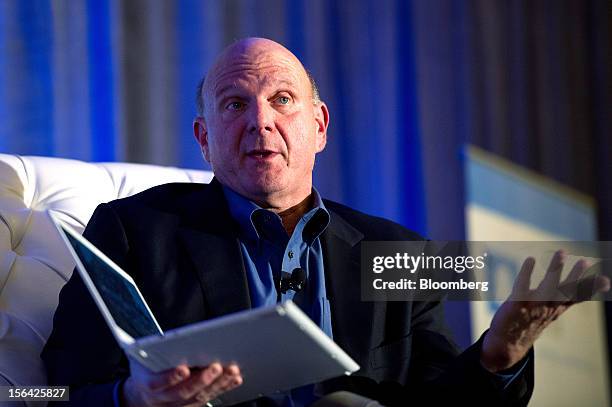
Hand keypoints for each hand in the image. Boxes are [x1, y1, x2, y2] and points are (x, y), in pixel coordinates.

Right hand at [122, 356, 242, 406]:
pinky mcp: (192, 404)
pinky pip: (209, 397)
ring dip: (218, 383)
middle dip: (201, 379)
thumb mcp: (141, 356)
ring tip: (231, 370)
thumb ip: (152, 349)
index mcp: (148, 382)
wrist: (141, 395)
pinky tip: (234, 378)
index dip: (171, 377)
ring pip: (199, 396)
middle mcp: (163, 397)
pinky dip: (223, 388)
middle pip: (183, 391)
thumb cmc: (145, 369)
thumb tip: (166, 337)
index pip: (158, 383)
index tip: (183, 369)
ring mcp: (179, 403)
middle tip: (216, 367)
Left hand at [480, 250, 609, 372]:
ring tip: (562, 253)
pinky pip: (522, 286)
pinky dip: (527, 272)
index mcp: (558, 307)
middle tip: (585, 261)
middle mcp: (548, 307)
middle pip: (565, 290)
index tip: (607, 281)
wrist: (508, 342)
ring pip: (548, 286)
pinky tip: (530, 259)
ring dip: (556, 269)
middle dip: (576, 276)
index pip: (577, 297)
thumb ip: (570, 296)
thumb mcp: (554, 308)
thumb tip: (589, 288)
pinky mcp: (516, 304)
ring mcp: (533, 306)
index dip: (591, 289)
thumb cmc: (533, 319)